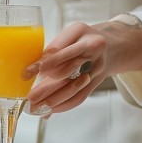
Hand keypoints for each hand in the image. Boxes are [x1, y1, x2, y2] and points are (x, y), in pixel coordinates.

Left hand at [26, 19, 141, 113]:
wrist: (113, 45)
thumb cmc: (83, 37)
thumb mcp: (71, 32)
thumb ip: (55, 47)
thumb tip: (36, 65)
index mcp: (83, 35)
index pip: (63, 50)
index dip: (46, 63)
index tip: (28, 72)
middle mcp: (93, 52)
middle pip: (68, 72)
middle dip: (46, 86)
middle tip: (29, 97)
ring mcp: (96, 69)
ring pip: (73, 88)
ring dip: (53, 100)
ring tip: (35, 107)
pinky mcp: (96, 82)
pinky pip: (80, 97)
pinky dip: (64, 105)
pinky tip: (50, 110)